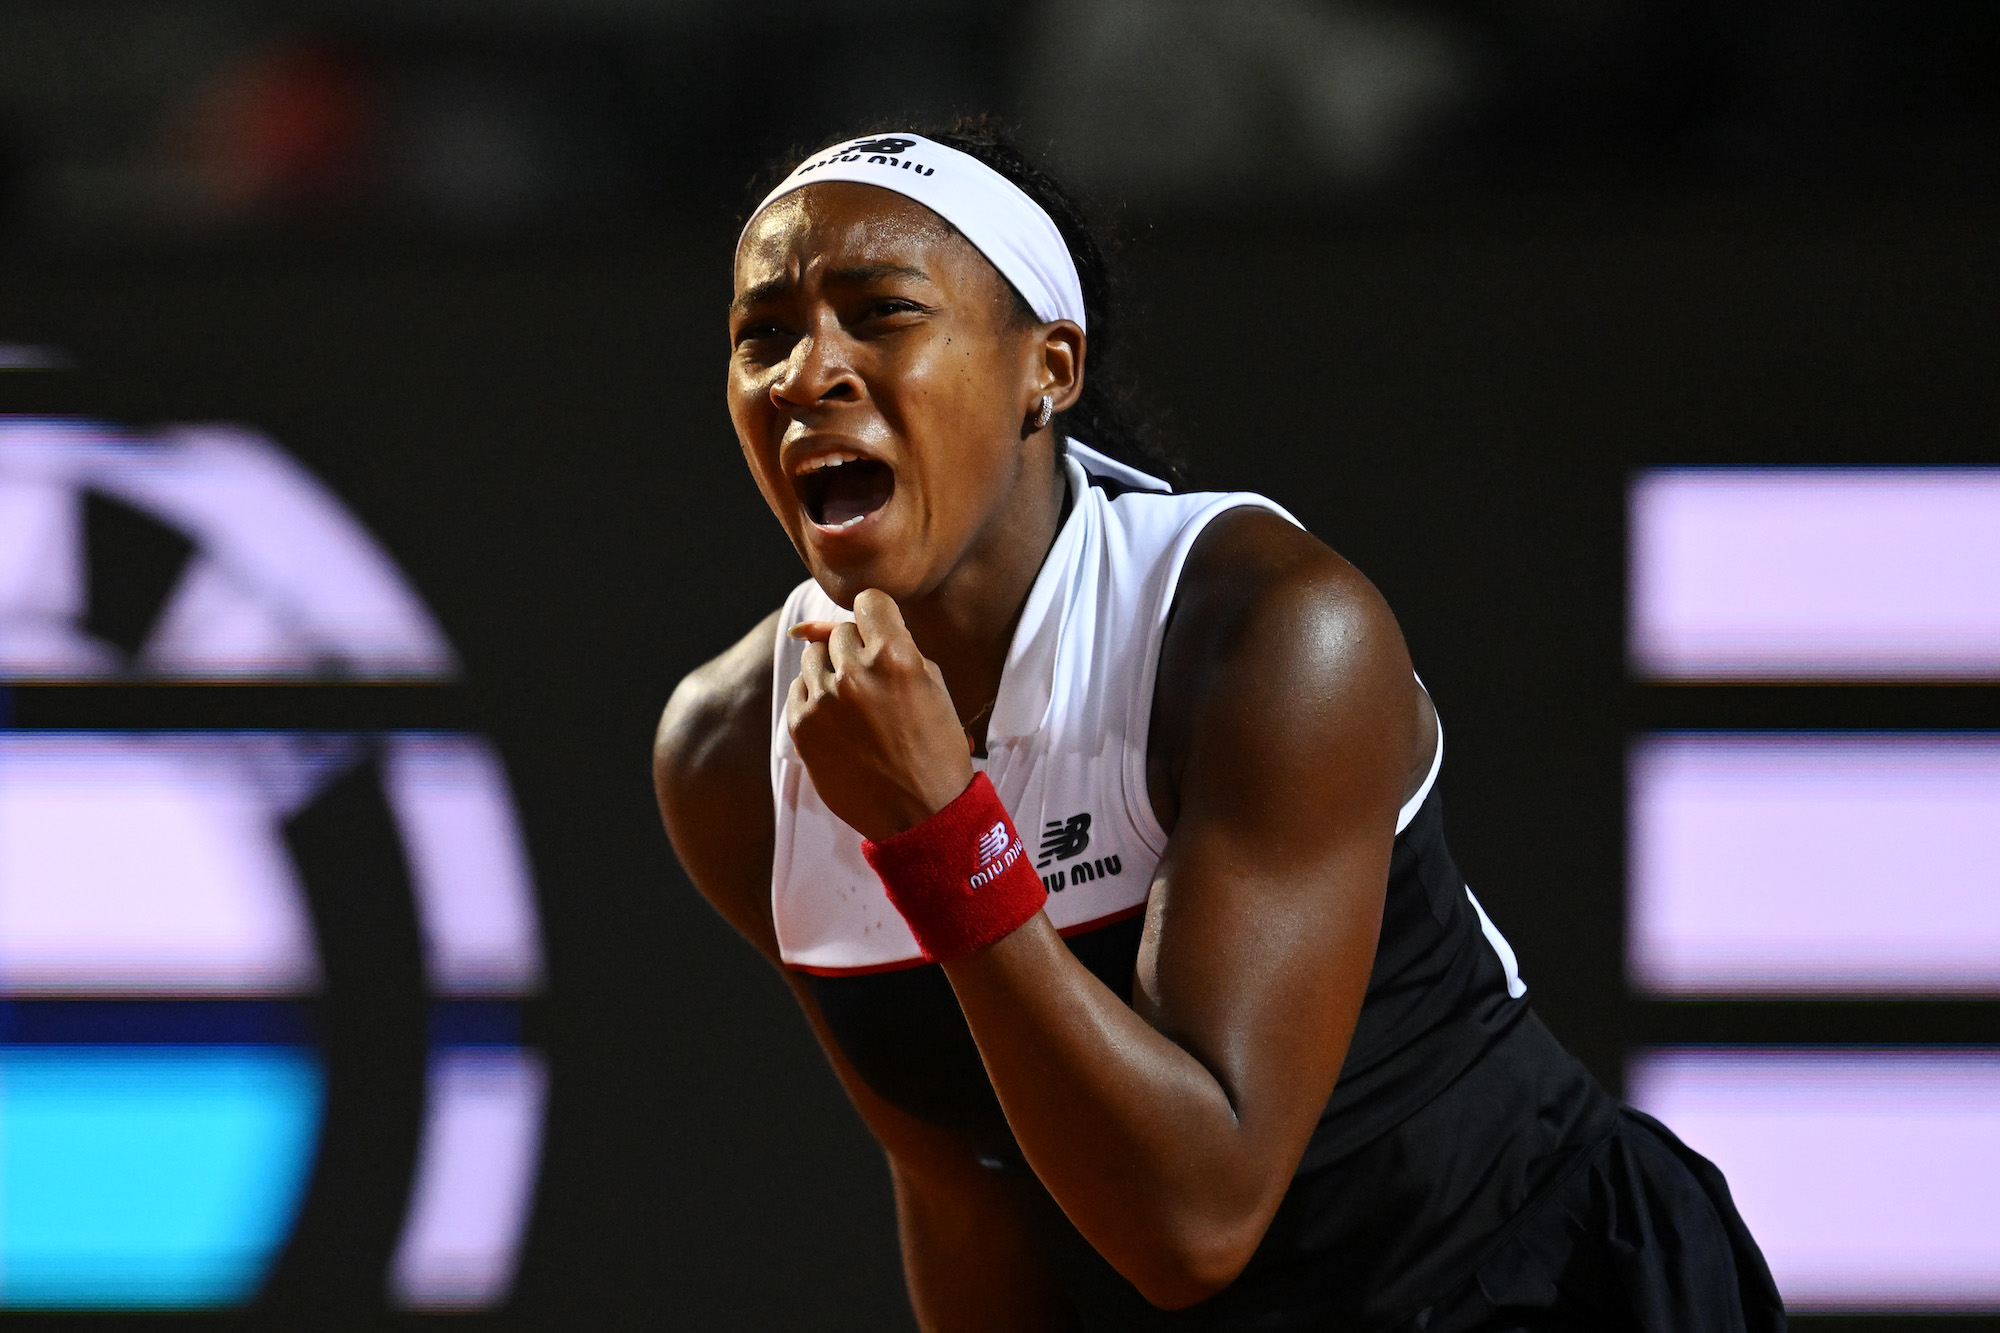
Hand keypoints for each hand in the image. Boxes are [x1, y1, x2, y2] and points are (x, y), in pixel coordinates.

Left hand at [786, 589, 976, 841]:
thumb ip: (889, 645)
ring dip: (832, 673)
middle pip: (839, 632)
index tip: (880, 635)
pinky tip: (840, 724)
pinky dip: (815, 699)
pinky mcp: (802, 727)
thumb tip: (827, 624)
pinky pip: (799, 689)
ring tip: (857, 706)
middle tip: (876, 686)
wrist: (921, 814)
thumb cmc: (933, 746)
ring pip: (813, 658)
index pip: (868, 601)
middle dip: (856, 651)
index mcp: (896, 656)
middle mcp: (855, 673)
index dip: (876, 617)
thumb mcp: (931, 685)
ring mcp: (824, 701)